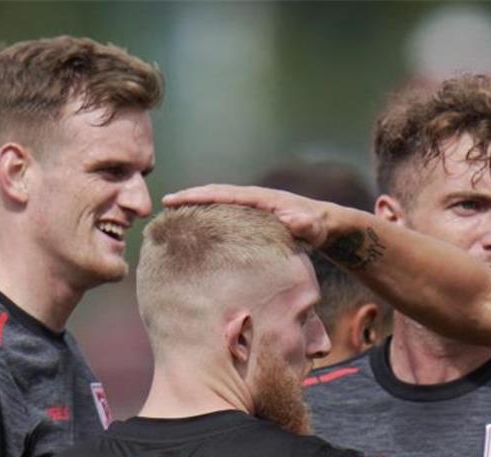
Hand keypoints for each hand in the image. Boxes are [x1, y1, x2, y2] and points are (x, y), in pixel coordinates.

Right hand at [162, 184, 332, 246]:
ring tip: (173, 215)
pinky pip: (227, 212)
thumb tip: (294, 220)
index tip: (174, 198)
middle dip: (190, 197)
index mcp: (260, 198)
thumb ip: (306, 224)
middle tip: (164, 204)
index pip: (223, 193)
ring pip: (219, 202)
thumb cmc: (319, 227)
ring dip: (197, 205)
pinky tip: (198, 227)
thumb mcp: (314, 227)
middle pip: (215, 194)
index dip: (198, 196)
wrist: (326, 224)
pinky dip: (210, 215)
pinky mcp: (254, 216)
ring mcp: (253, 206)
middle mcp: (253, 198)